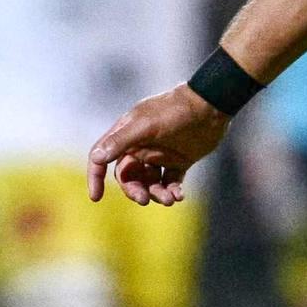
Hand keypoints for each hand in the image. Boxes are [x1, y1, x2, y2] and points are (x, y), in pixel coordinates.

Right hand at [86, 84, 227, 205]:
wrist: (210, 106)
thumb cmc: (175, 111)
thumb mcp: (145, 126)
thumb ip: (120, 141)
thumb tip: (96, 158)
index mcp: (126, 135)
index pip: (102, 158)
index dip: (96, 177)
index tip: (96, 197)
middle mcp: (140, 146)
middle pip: (128, 176)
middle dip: (134, 190)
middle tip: (145, 200)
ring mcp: (159, 155)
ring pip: (149, 182)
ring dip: (156, 193)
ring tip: (169, 199)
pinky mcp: (178, 161)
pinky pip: (170, 182)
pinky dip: (172, 191)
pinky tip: (179, 196)